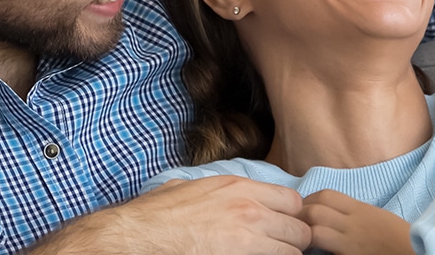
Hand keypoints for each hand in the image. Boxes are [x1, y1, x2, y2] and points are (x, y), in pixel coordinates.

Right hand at [26, 175, 310, 253]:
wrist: (134, 237)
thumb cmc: (156, 215)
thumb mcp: (192, 187)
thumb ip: (222, 190)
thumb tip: (233, 195)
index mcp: (240, 188)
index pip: (294, 201)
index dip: (290, 217)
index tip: (281, 227)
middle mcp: (251, 211)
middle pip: (300, 229)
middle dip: (293, 241)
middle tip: (278, 249)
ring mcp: (248, 240)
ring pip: (293, 251)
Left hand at [300, 190, 413, 254]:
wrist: (415, 251)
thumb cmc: (400, 238)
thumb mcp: (377, 218)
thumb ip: (355, 214)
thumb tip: (333, 216)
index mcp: (361, 209)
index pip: (326, 195)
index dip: (309, 201)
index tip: (304, 210)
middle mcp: (355, 222)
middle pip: (316, 210)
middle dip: (300, 217)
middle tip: (295, 228)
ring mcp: (352, 241)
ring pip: (315, 229)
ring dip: (303, 235)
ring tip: (301, 243)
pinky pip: (325, 249)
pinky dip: (314, 251)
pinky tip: (313, 254)